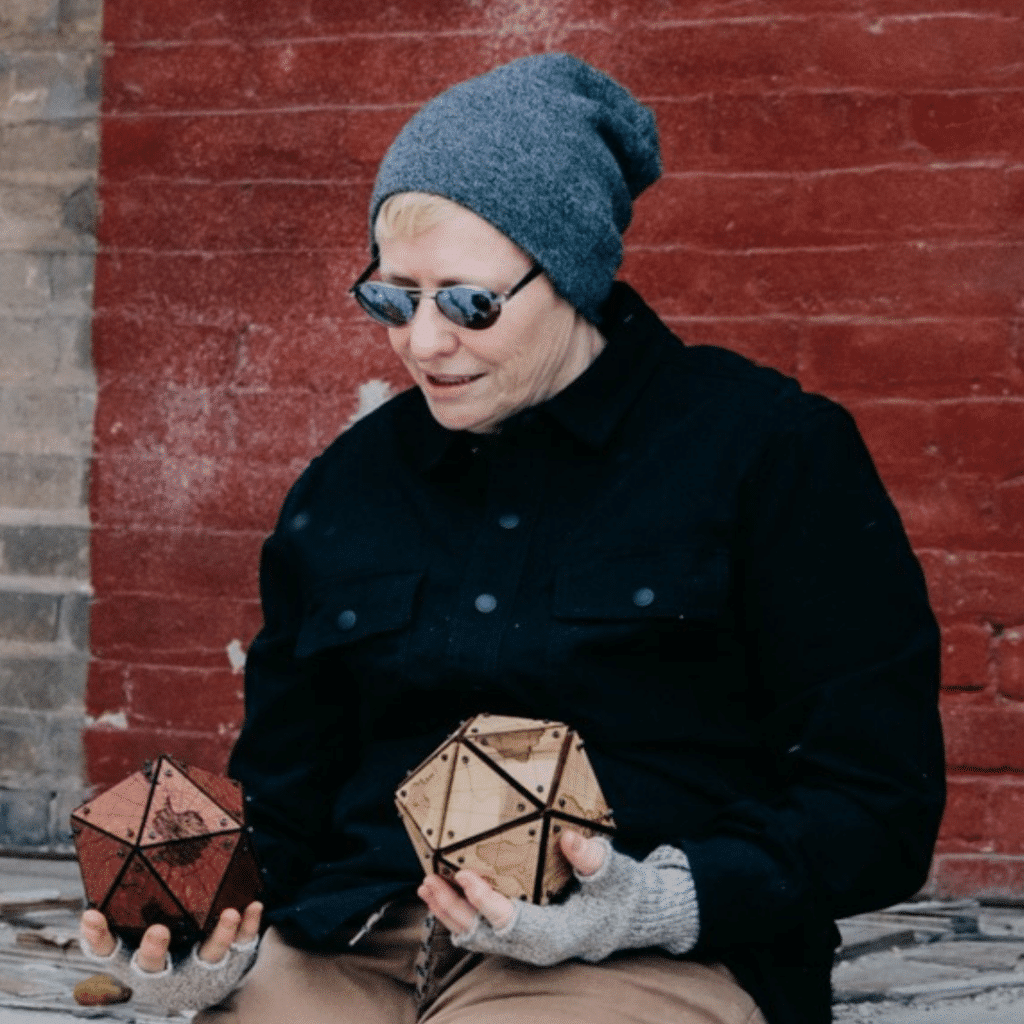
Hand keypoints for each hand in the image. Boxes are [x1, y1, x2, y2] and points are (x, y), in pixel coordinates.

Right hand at [80, 903, 262, 971]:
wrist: (203, 982)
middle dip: (154, 951)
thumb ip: (127, 905)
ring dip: (219, 936)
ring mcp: (198, 968)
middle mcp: (165, 970)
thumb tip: (114, 857)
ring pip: (208, 956)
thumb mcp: (139, 932)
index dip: (98, 938)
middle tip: (157, 932)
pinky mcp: (230, 960)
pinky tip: (253, 905)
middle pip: (153, 966)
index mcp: (135, 960)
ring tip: (229, 914)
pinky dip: (248, 925)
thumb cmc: (165, 946)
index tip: (90, 916)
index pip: (109, 952)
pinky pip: (242, 943)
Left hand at [418, 829, 605, 933]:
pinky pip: (484, 929)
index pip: (512, 923)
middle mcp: (537, 945)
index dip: (485, 902)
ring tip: (427, 887)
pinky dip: (462, 912)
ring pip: (479, 935)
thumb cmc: (621, 894)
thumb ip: (591, 858)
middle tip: (429, 882)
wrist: (630, 915)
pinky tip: (445, 893)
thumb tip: (568, 838)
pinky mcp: (523, 933)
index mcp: (557, 933)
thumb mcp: (613, 874)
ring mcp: (528, 942)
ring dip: (450, 912)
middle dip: (454, 909)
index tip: (464, 876)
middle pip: (485, 935)